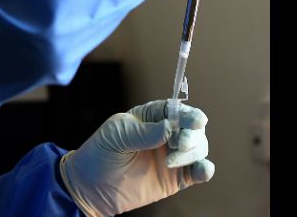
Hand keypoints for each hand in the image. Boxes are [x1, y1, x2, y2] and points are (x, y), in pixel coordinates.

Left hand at [59, 100, 214, 216]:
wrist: (92, 187)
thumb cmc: (99, 154)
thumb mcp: (116, 136)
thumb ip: (143, 132)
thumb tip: (169, 126)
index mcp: (150, 117)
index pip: (175, 109)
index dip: (188, 113)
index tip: (196, 120)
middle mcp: (165, 134)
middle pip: (192, 128)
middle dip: (191, 134)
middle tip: (179, 144)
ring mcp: (172, 155)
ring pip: (198, 147)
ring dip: (192, 153)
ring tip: (170, 162)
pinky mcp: (176, 177)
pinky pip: (198, 171)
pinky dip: (205, 169)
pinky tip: (203, 170)